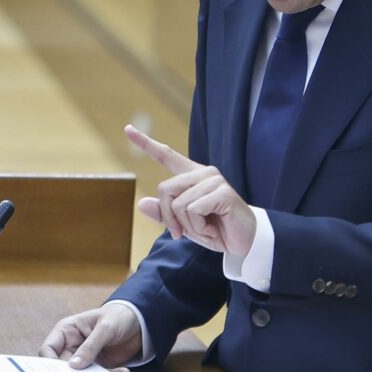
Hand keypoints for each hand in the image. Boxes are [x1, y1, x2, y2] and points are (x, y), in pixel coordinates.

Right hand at [38, 303, 141, 371]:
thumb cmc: (119, 315)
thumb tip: (74, 365)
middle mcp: (72, 345)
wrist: (140, 320)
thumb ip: (91, 345)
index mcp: (67, 331)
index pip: (48, 349)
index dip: (49, 363)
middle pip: (62, 367)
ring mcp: (84, 357)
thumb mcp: (106, 327)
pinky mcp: (97, 366)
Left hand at [125, 124, 256, 256]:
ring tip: (205, 228)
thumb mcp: (185, 225)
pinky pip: (193, 210)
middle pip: (165, 189)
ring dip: (187, 226)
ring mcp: (214, 180)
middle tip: (182, 233)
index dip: (145, 144)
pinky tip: (213, 227)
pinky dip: (198, 227)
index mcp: (192, 177)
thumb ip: (164, 214)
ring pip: (178, 204)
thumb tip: (141, 203)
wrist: (244, 242)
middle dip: (169, 218)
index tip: (127, 129)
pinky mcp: (222, 192)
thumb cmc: (216, 230)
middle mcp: (203, 173)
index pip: (166, 156)